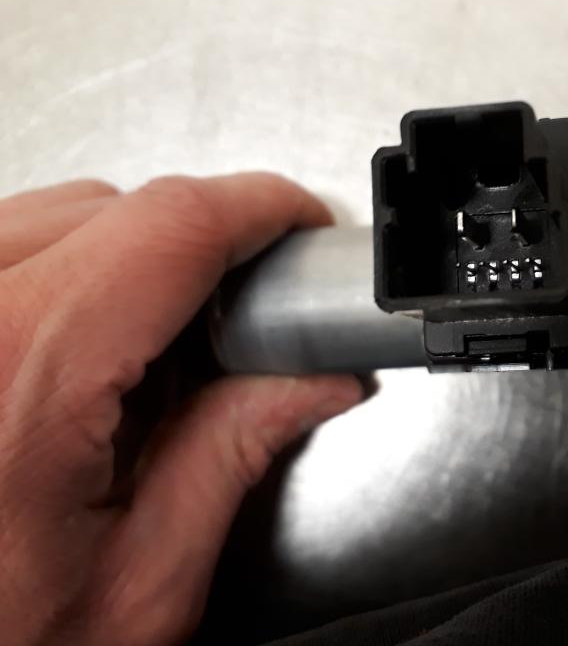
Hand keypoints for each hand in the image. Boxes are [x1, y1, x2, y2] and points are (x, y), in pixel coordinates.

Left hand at [0, 175, 362, 644]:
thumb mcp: (136, 584)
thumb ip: (233, 457)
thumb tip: (313, 382)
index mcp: (14, 374)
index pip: (170, 226)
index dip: (260, 208)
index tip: (300, 223)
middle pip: (112, 208)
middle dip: (197, 252)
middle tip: (235, 329)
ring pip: (47, 216)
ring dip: (121, 262)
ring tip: (140, 361)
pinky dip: (56, 277)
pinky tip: (71, 361)